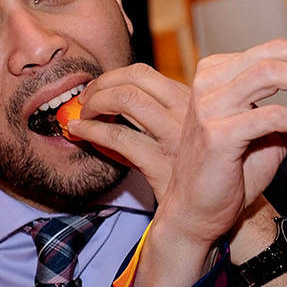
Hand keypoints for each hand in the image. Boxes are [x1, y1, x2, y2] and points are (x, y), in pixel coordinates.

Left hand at [68, 64, 191, 191]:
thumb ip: (160, 114)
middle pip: (134, 79)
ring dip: (95, 103)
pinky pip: (119, 137)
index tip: (100, 89)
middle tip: (85, 100)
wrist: (206, 213)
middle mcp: (187, 114)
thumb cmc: (195, 173)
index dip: (113, 77)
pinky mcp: (161, 163)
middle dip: (101, 85)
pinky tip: (80, 132)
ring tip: (82, 116)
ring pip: (126, 100)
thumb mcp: (186, 133)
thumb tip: (116, 102)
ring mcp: (176, 137)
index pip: (145, 74)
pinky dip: (91, 130)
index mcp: (192, 103)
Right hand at [129, 40, 286, 286]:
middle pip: (274, 52)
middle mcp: (210, 82)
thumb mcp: (280, 136)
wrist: (199, 212)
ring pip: (270, 73)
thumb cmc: (234, 172)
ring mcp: (210, 106)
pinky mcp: (217, 134)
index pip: (276, 49)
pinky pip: (270, 115)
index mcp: (220, 73)